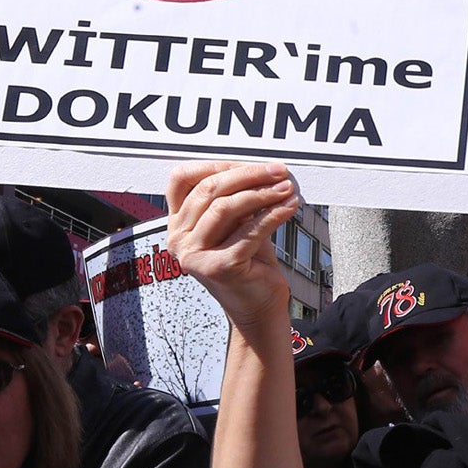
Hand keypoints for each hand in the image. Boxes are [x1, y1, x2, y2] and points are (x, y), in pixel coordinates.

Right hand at [164, 161, 297, 331]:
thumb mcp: (237, 224)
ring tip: (287, 187)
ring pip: (226, 208)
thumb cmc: (249, 261)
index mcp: (177, 223)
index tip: (250, 161)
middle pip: (208, 190)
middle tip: (278, 170)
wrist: (259, 306)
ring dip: (262, 193)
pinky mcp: (220, 267)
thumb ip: (236, 198)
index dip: (216, 164)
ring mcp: (196, 255)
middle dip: (248, 175)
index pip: (182, 179)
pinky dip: (273, 214)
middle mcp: (179, 239)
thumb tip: (260, 168)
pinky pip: (250, 231)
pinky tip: (290, 206)